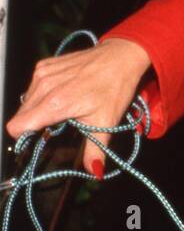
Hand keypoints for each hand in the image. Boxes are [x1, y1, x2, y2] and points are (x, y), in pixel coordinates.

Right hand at [6, 38, 153, 175]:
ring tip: (61, 109)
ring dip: (37, 109)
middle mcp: (43, 86)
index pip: (17, 126)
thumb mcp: (106, 122)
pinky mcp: (44, 65)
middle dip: (33, 125)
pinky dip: (41, 94)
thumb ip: (95, 150)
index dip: (25, 137)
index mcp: (55, 103)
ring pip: (25, 102)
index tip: (40, 139)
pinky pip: (32, 87)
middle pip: (20, 116)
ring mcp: (42, 73)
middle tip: (57, 125)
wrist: (120, 57)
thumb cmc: (114, 88)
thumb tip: (94, 173)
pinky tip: (61, 93)